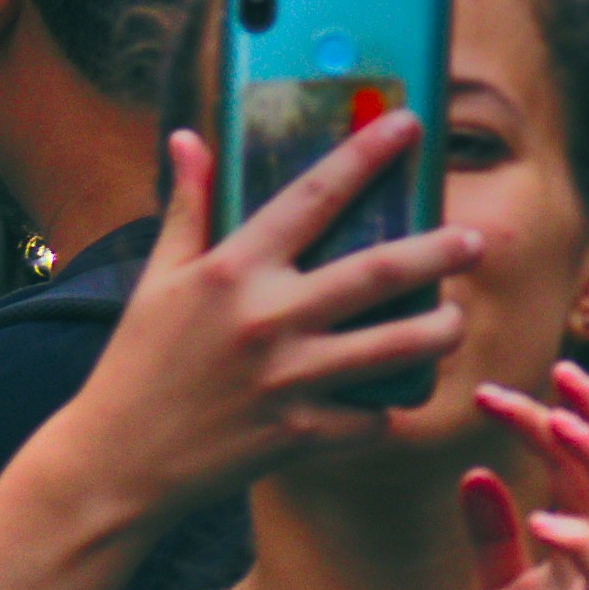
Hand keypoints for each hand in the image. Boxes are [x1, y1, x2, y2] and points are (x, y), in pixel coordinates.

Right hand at [49, 120, 480, 537]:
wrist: (111, 466)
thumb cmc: (136, 365)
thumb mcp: (158, 280)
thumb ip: (188, 208)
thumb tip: (187, 137)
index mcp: (232, 271)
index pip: (313, 196)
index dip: (367, 154)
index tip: (412, 123)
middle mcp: (267, 318)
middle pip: (381, 271)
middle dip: (440, 251)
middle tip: (477, 239)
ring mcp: (287, 379)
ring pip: (397, 347)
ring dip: (439, 331)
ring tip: (454, 319)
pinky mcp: (298, 434)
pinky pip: (370, 419)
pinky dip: (386, 410)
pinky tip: (393, 398)